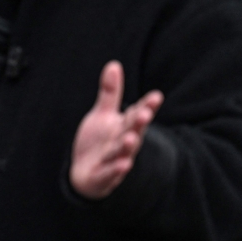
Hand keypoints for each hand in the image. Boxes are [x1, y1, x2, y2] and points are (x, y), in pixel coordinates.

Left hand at [70, 61, 163, 198]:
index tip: (156, 96)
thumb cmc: (99, 142)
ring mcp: (113, 160)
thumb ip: (111, 93)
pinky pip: (110, 173)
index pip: (136, 115)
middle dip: (138, 123)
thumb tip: (114, 64)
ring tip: (131, 138)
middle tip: (143, 114)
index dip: (146, 107)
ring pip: (122, 152)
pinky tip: (123, 165)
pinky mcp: (103, 176)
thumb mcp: (103, 115)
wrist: (86, 174)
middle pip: (132, 132)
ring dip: (127, 146)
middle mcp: (122, 143)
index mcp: (124, 127)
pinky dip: (115, 170)